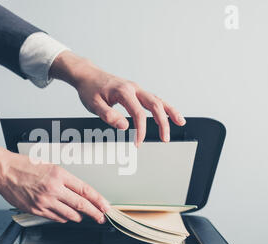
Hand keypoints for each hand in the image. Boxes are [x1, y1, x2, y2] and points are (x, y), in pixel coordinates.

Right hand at [0, 140, 108, 223]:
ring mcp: (45, 201)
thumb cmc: (25, 166)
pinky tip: (65, 215)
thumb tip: (80, 193)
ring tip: (82, 215)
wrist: (5, 171)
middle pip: (81, 205)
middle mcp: (54, 188)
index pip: (85, 190)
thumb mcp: (51, 166)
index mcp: (59, 174)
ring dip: (78, 216)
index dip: (98, 200)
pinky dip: (63, 218)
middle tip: (101, 217)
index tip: (106, 206)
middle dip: (94, 213)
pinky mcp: (36, 210)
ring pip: (69, 215)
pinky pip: (56, 218)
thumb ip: (65, 180)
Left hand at [49, 51, 185, 145]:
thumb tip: (124, 126)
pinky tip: (168, 115)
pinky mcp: (135, 91)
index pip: (138, 113)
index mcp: (123, 91)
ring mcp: (136, 89)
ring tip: (180, 122)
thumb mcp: (94, 105)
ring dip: (169, 112)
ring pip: (158, 99)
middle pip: (155, 104)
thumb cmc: (89, 90)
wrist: (87, 75)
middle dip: (163, 122)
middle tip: (165, 139)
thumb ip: (108, 115)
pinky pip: (153, 99)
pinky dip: (163, 107)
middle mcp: (133, 88)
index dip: (140, 130)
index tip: (138, 143)